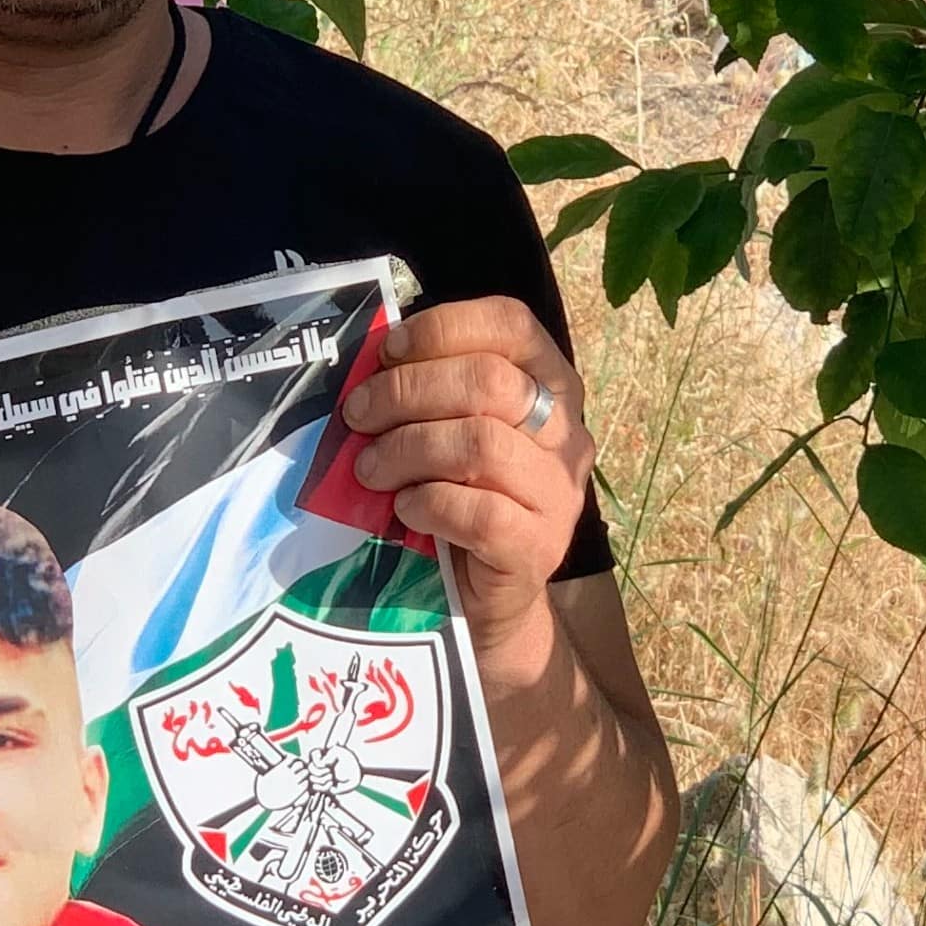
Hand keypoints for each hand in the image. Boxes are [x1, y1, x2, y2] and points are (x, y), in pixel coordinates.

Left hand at [342, 298, 592, 676]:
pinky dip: (426, 503)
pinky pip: (476, 511)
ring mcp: (560, 492)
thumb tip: (367, 361)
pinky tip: (405, 510)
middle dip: (405, 392)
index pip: (511, 325)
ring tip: (371, 469)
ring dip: (407, 450)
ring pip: (480, 443)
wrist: (485, 600)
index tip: (388, 352)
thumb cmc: (457, 499)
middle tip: (358, 417)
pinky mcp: (540, 547)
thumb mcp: (446, 431)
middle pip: (488, 381)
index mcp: (550, 384)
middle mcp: (567, 431)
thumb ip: (428, 392)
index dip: (443, 328)